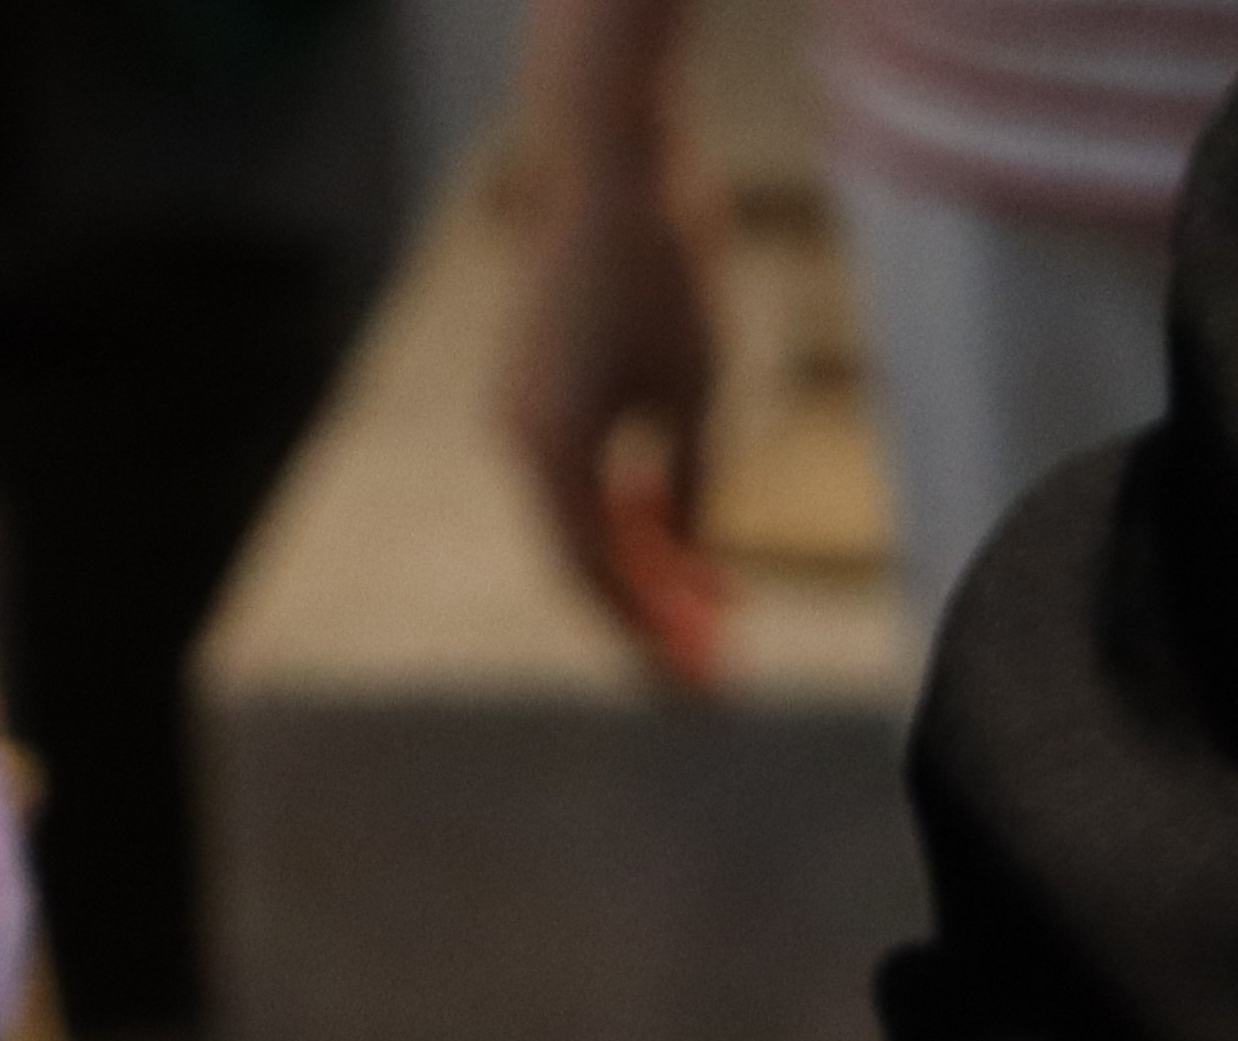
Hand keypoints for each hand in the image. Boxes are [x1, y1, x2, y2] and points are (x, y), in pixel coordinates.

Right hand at [509, 175, 722, 682]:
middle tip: (718, 661)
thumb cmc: (662, 273)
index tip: (706, 678)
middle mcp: (519, 436)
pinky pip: (579, 474)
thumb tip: (691, 558)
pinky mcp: (538, 384)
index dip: (650, 633)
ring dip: (646, 563)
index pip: (594, 575)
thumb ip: (690, 485)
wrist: (612, 166)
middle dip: (652, 612)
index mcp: (551, 448)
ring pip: (582, 518)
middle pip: (584, 557)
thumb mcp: (697, 393)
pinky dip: (627, 510)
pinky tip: (680, 530)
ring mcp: (522, 409)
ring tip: (718, 605)